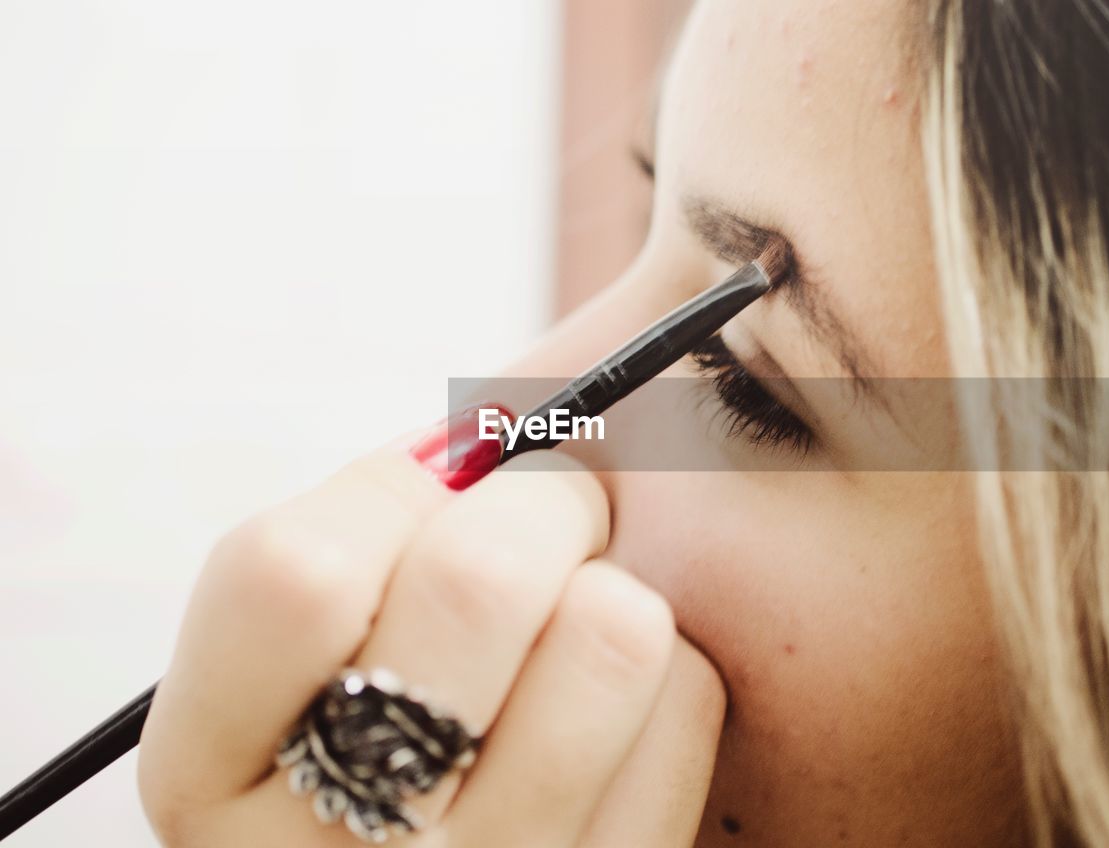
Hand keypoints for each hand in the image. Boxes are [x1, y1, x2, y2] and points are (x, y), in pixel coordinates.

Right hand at [137, 420, 725, 846]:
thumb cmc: (361, 752)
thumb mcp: (287, 677)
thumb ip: (357, 551)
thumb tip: (483, 433)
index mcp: (210, 779)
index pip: (294, 571)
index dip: (395, 486)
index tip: (450, 476)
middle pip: (477, 580)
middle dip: (545, 498)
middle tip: (559, 509)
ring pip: (611, 632)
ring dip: (614, 588)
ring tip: (584, 616)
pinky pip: (685, 710)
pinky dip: (668, 675)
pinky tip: (616, 713)